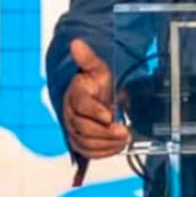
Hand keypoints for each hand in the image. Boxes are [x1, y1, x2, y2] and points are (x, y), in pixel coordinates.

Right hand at [63, 39, 127, 158]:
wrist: (93, 97)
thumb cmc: (95, 83)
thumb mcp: (97, 68)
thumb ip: (88, 58)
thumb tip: (76, 43)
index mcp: (75, 95)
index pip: (82, 105)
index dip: (95, 111)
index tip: (109, 115)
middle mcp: (71, 115)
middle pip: (83, 128)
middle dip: (105, 132)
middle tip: (124, 131)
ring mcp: (74, 130)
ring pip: (86, 143)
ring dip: (107, 144)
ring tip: (124, 139)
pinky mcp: (79, 142)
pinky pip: (88, 153)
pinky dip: (103, 153)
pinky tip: (116, 147)